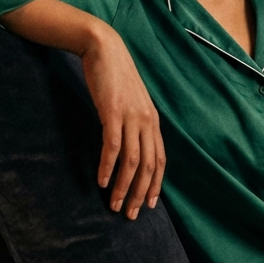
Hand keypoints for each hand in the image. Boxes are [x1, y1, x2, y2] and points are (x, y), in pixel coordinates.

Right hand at [79, 26, 165, 218]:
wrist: (105, 48)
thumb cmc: (115, 76)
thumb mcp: (130, 102)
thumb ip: (134, 122)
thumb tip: (129, 145)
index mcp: (152, 120)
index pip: (160, 159)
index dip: (156, 184)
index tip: (149, 204)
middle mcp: (146, 121)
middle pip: (149, 165)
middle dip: (140, 193)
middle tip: (131, 214)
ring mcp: (131, 116)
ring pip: (132, 160)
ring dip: (124, 186)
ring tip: (115, 205)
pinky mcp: (113, 112)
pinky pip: (113, 145)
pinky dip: (109, 166)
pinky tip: (102, 181)